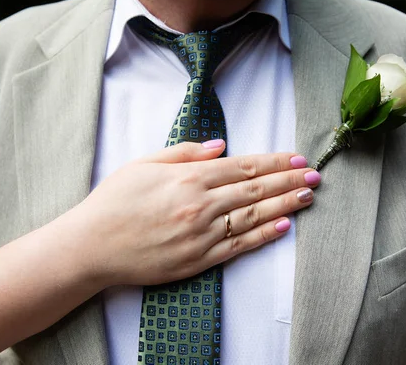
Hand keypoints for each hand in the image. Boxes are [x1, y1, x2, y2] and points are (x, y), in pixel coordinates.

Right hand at [63, 140, 319, 286]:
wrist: (91, 246)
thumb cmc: (113, 201)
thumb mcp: (144, 164)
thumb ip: (185, 153)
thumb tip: (222, 146)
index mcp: (188, 178)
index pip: (243, 166)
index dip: (273, 161)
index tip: (295, 157)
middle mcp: (201, 205)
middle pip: (255, 189)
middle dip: (288, 179)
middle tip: (314, 174)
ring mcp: (202, 235)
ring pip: (253, 216)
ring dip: (285, 204)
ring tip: (307, 195)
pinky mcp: (199, 260)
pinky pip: (239, 246)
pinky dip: (263, 235)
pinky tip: (283, 225)